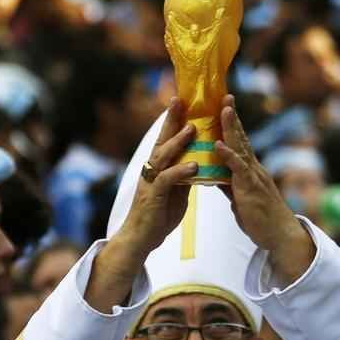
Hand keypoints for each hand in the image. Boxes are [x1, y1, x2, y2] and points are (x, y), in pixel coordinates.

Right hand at [112, 98, 199, 258]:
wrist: (141, 239)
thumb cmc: (158, 215)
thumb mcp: (176, 192)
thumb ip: (184, 176)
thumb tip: (198, 163)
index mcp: (157, 167)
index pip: (166, 139)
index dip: (173, 120)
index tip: (182, 100)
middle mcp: (151, 170)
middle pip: (161, 140)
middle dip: (171, 119)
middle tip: (180, 100)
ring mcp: (150, 182)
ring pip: (163, 156)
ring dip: (177, 141)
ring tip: (192, 128)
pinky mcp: (153, 196)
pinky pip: (166, 180)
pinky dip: (179, 172)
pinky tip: (192, 166)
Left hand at [215, 95, 315, 266]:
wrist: (280, 236)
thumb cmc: (261, 220)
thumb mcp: (241, 199)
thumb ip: (230, 185)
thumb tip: (216, 176)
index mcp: (250, 170)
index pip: (240, 143)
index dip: (232, 126)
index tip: (224, 108)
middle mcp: (254, 169)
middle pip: (241, 138)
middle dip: (233, 117)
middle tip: (226, 96)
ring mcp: (254, 177)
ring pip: (241, 147)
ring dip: (231, 127)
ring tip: (224, 109)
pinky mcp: (251, 188)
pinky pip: (238, 169)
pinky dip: (228, 155)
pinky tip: (219, 144)